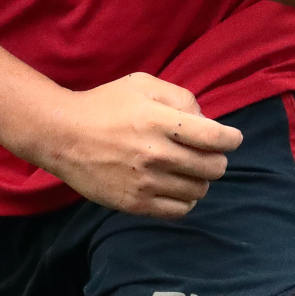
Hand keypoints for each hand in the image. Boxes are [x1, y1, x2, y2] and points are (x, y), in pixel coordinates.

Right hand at [18, 73, 241, 217]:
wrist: (62, 136)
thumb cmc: (104, 106)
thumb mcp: (141, 84)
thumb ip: (179, 96)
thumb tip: (205, 120)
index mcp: (160, 121)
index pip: (216, 137)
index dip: (232, 139)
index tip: (231, 139)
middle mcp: (156, 154)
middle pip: (213, 167)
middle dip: (216, 159)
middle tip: (206, 153)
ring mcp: (146, 182)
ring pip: (199, 190)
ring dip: (199, 179)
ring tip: (186, 169)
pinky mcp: (135, 204)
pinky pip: (180, 210)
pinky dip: (185, 199)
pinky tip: (175, 186)